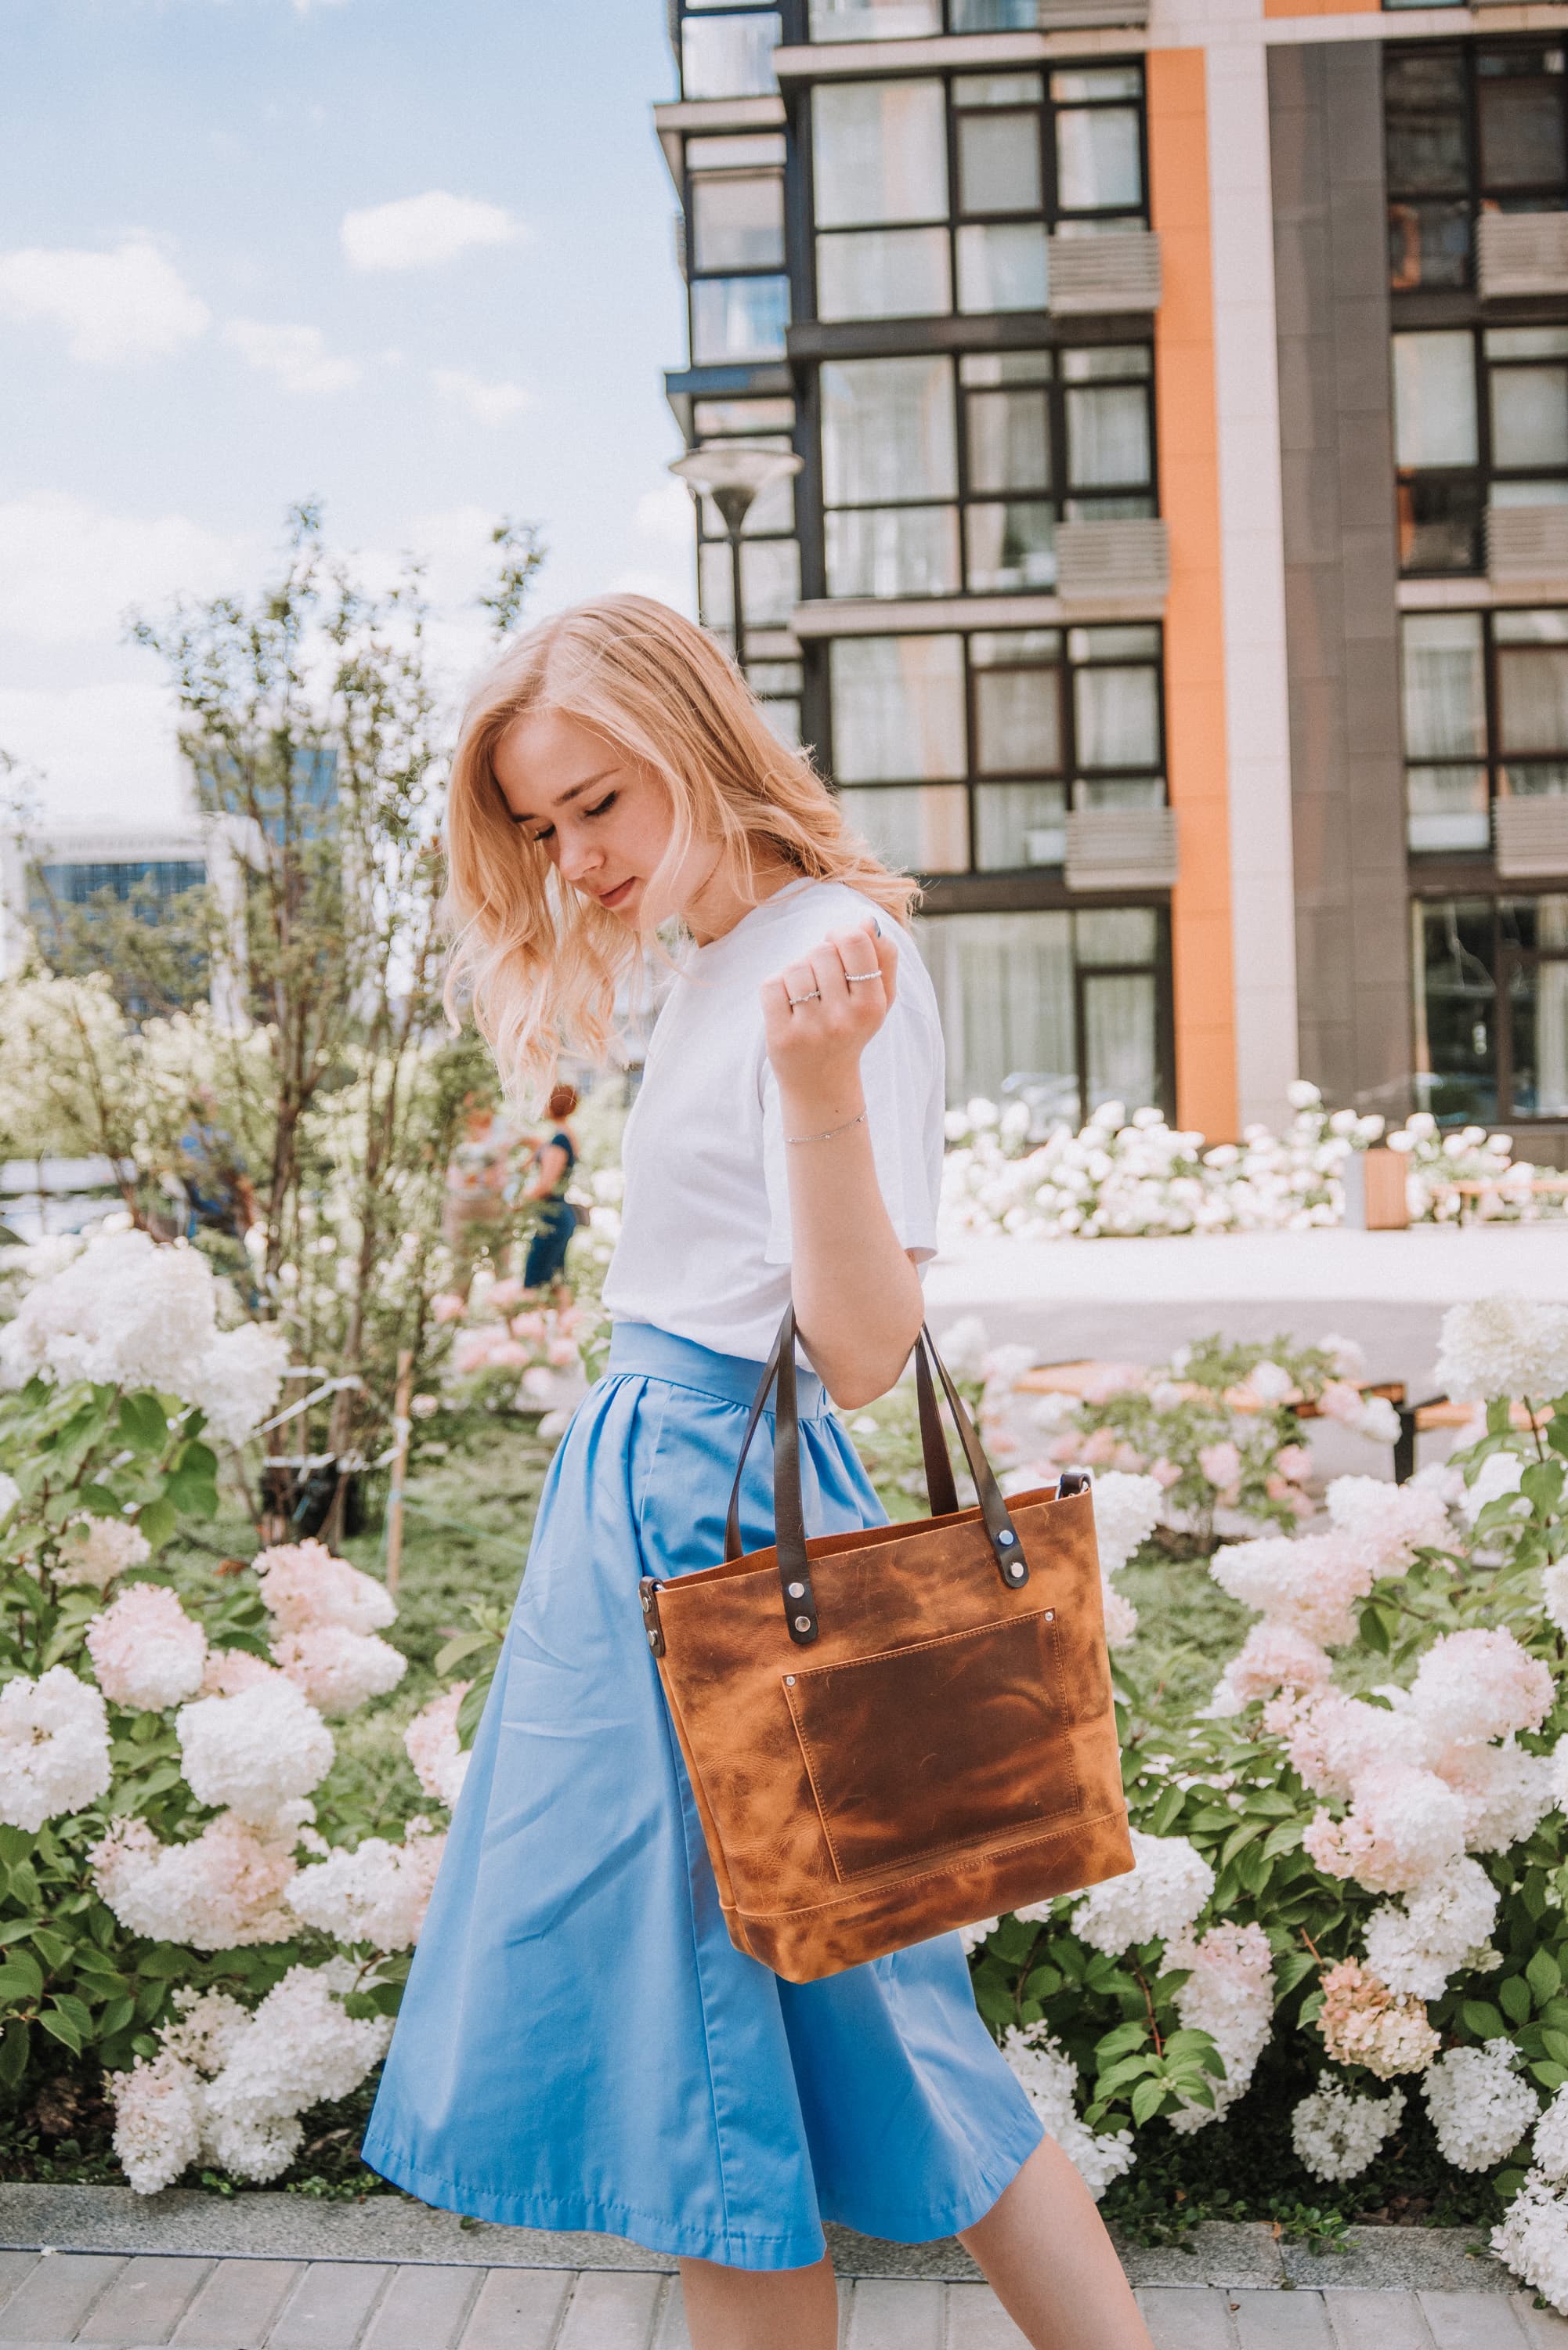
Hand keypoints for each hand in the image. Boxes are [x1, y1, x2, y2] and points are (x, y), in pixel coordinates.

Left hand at [759, 922, 898, 1112]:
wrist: (821, 1083)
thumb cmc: (850, 1029)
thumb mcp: (878, 998)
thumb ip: (883, 957)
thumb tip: (866, 921)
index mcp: (872, 1004)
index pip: (855, 942)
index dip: (841, 935)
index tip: (837, 948)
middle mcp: (845, 1018)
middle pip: (821, 951)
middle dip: (818, 959)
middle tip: (822, 984)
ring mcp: (812, 1029)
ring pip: (795, 968)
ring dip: (796, 975)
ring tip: (805, 998)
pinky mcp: (782, 1037)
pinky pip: (771, 985)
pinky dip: (776, 990)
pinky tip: (787, 1008)